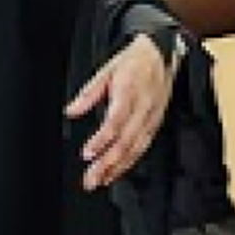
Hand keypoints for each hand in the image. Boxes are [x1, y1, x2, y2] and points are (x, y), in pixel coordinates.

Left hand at [68, 35, 171, 188]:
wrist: (163, 54)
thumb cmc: (134, 61)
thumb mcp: (106, 69)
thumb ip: (89, 93)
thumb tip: (71, 110)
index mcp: (128, 92)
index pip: (115, 122)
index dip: (101, 140)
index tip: (87, 152)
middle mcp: (142, 108)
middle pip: (125, 141)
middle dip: (107, 163)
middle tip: (90, 179)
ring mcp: (151, 118)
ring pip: (136, 148)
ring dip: (117, 168)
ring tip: (101, 181)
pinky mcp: (155, 124)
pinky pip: (143, 147)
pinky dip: (129, 162)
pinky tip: (116, 172)